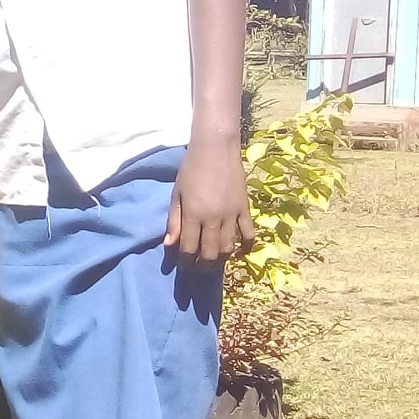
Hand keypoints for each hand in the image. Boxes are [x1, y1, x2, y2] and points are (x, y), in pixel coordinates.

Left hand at [165, 136, 254, 266]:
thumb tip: (169, 245)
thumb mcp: (176, 195)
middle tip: (197, 268)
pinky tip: (238, 253)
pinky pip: (249, 234)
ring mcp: (232, 215)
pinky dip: (246, 247)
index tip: (182, 266)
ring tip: (213, 263)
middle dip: (202, 265)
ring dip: (221, 259)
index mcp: (193, 215)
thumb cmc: (190, 170)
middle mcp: (213, 218)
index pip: (189, 248)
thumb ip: (174, 221)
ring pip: (229, 247)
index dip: (185, 262)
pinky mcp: (245, 209)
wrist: (215, 150)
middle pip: (210, 252)